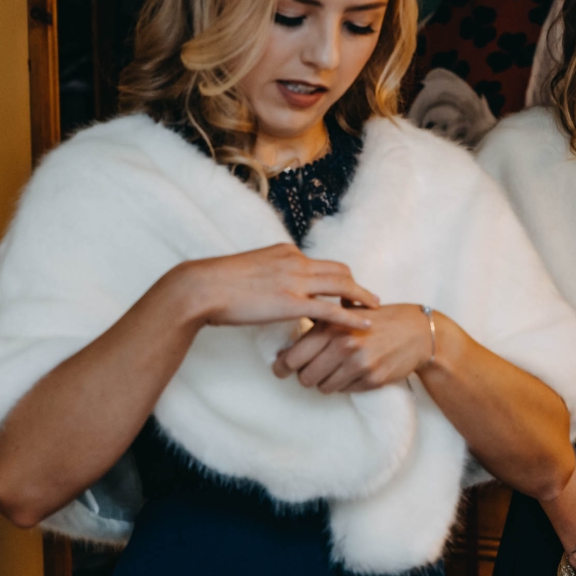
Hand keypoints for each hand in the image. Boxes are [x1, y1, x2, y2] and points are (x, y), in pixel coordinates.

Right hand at [174, 244, 377, 330]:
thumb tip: (273, 287)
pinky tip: (365, 323)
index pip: (321, 262)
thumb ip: (268, 274)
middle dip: (356, 285)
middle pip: (340, 270)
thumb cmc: (216, 283)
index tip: (346, 288)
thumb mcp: (249, 270)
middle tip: (368, 298)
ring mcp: (296, 282)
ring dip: (362, 297)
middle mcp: (296, 261)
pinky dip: (352, 317)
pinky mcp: (292, 303)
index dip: (337, 277)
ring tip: (375, 307)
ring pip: (342, 286)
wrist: (201, 287)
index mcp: (286, 252)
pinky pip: (332, 310)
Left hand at [273, 304, 435, 392]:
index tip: (280, 369)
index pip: (292, 356)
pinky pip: (344, 391)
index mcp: (331, 325)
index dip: (282, 366)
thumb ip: (319, 323)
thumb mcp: (347, 313)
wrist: (417, 332)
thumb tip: (286, 344)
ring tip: (336, 370)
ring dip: (325, 382)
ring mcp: (358, 362)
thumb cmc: (379, 321)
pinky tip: (355, 371)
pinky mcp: (372, 378)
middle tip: (311, 371)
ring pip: (323, 387)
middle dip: (305, 376)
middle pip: (305, 377)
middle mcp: (342, 343)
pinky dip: (345, 384)